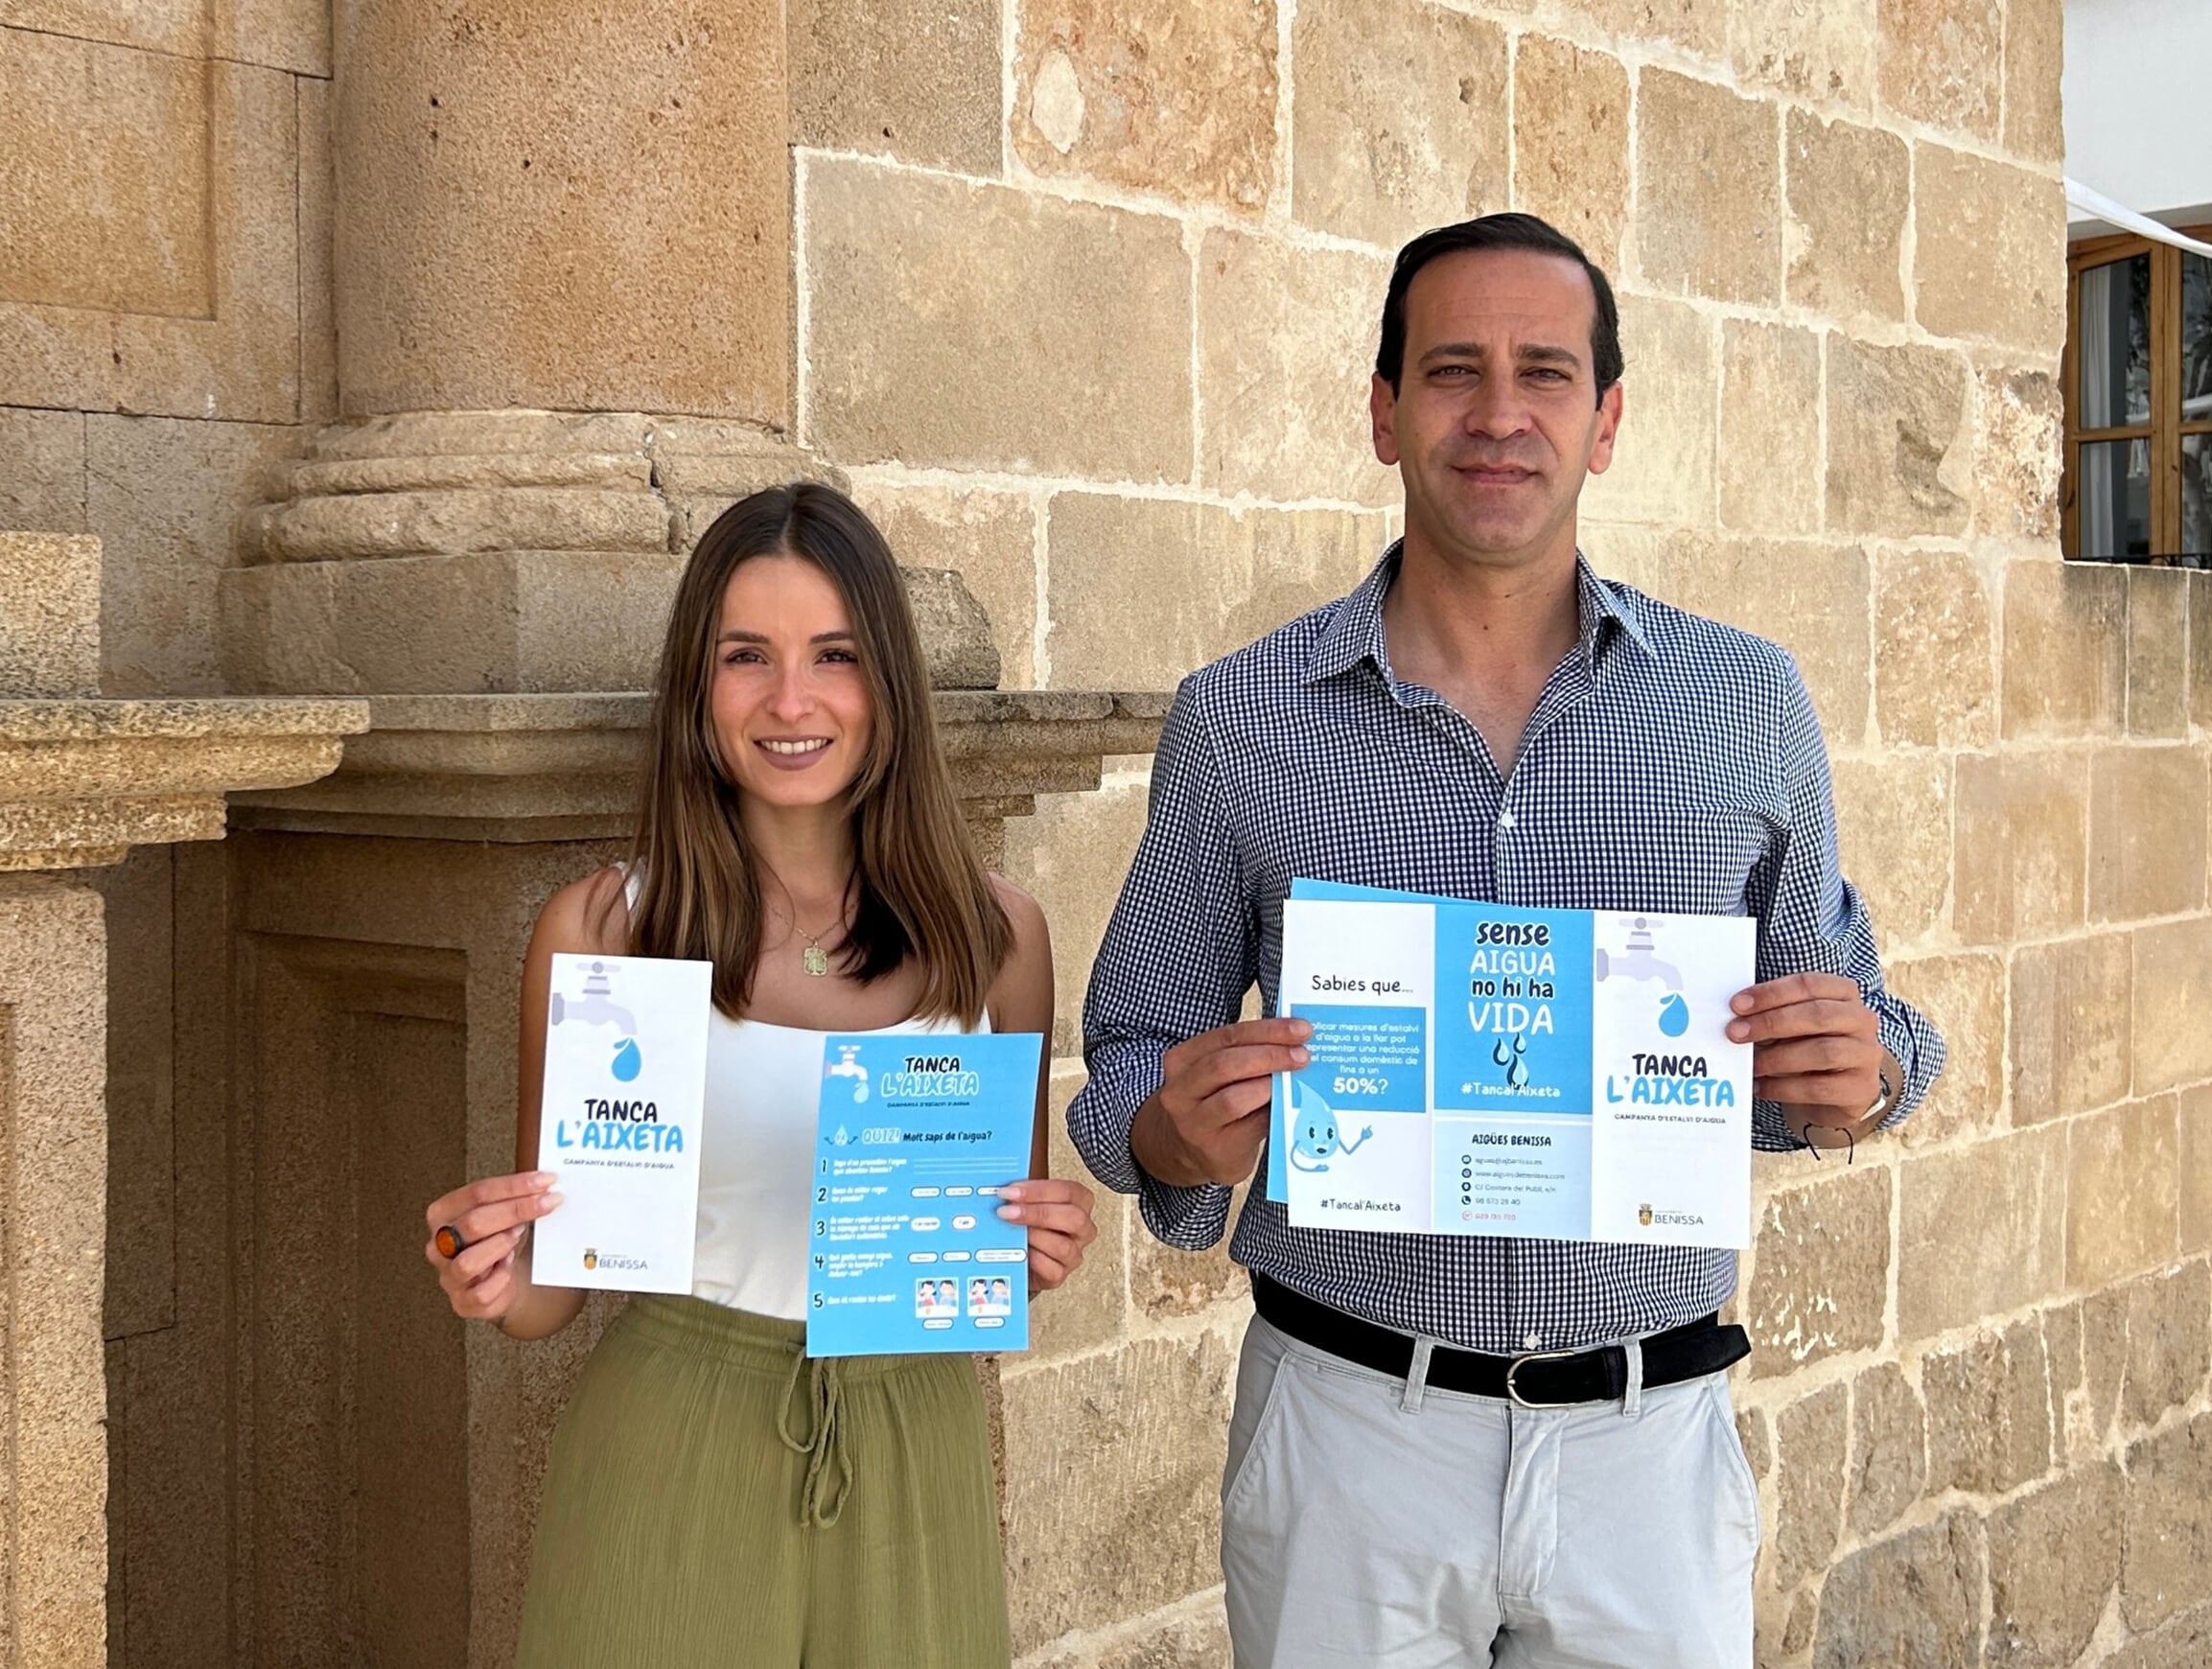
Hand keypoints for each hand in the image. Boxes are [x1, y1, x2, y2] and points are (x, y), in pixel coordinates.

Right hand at [424, 1171, 561, 1321]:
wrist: (502, 1282)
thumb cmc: (498, 1241)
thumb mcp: (500, 1214)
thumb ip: (512, 1198)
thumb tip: (544, 1184)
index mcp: (443, 1214)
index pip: (476, 1193)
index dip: (513, 1185)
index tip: (544, 1181)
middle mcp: (439, 1245)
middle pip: (473, 1223)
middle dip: (516, 1210)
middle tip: (547, 1203)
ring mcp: (448, 1275)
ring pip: (468, 1262)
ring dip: (500, 1245)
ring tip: (519, 1234)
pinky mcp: (463, 1302)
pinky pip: (481, 1293)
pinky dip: (500, 1278)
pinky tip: (510, 1266)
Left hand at [997, 1178, 1098, 1292]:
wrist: (1022, 1255)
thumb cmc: (1029, 1222)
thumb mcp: (1028, 1202)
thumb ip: (1021, 1194)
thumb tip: (1003, 1191)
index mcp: (1080, 1202)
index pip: (1067, 1191)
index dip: (1038, 1190)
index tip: (1011, 1191)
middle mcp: (1082, 1228)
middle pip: (1073, 1218)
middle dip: (1037, 1213)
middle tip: (1008, 1212)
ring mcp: (1074, 1253)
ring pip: (1063, 1246)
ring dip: (1034, 1237)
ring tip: (1011, 1232)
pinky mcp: (1061, 1273)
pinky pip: (1052, 1269)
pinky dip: (1033, 1260)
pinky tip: (1020, 1252)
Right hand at [1131, 1017, 1312, 1187]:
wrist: (1193, 1151)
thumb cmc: (1213, 1103)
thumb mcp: (1216, 1074)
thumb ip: (1245, 1055)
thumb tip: (1294, 1040)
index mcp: (1182, 1060)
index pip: (1226, 1036)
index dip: (1266, 1030)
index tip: (1300, 1029)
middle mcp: (1180, 1090)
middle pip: (1226, 1064)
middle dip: (1270, 1055)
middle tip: (1302, 1056)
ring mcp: (1194, 1123)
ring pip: (1233, 1099)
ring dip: (1269, 1086)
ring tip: (1294, 1079)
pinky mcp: (1214, 1148)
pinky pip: (1248, 1127)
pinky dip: (1271, 1113)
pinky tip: (1287, 1105)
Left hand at [1727, 972, 1885, 1142]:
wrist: (1837, 1094)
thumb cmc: (1808, 1049)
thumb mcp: (1794, 1026)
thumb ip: (1773, 1015)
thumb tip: (1735, 1018)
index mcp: (1844, 994)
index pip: (1809, 984)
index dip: (1771, 993)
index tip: (1737, 1005)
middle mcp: (1862, 1020)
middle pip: (1817, 1014)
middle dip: (1771, 1022)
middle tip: (1736, 1032)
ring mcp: (1866, 1054)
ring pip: (1822, 1051)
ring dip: (1778, 1057)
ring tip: (1752, 1065)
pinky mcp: (1861, 1088)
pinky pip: (1819, 1087)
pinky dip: (1784, 1088)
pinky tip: (1762, 1087)